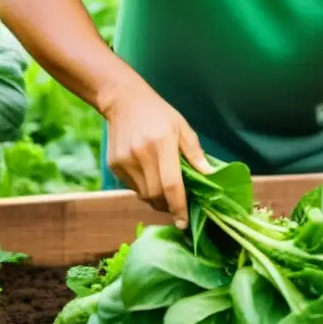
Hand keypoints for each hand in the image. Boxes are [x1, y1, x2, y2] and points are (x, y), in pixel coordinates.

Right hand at [103, 81, 212, 228]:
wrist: (124, 101)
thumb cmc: (160, 114)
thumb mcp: (182, 127)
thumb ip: (195, 153)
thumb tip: (208, 176)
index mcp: (162, 144)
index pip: (172, 185)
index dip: (179, 206)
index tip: (184, 223)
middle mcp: (141, 154)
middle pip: (156, 194)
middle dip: (169, 205)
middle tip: (178, 205)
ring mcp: (125, 161)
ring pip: (143, 194)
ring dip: (156, 198)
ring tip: (165, 188)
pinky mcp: (114, 165)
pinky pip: (132, 187)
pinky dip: (144, 188)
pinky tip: (149, 176)